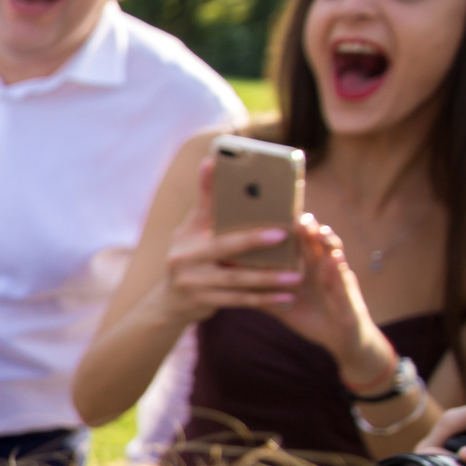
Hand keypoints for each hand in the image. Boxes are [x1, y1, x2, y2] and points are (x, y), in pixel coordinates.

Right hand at [154, 156, 301, 324]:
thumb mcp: (192, 234)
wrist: (168, 302)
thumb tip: (212, 163)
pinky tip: (286, 298)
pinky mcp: (201, 302)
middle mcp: (185, 256)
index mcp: (187, 234)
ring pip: (237, 278)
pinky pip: (239, 299)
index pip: (201, 208)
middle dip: (253, 240)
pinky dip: (264, 299)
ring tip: (296, 276)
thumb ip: (207, 207)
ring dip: (268, 278)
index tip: (216, 163)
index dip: (208, 187)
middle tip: (283, 235)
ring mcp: (191, 281)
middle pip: (225, 246)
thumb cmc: (191, 259)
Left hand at [263, 216, 397, 389]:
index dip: (289, 228)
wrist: (339, 338)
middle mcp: (322, 268)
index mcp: (305, 268)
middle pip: (315, 243)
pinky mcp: (347, 294)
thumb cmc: (309, 316)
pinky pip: (343, 280)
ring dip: (327, 241)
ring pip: (333, 254)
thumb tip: (232, 284)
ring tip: (317, 229)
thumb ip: (261, 292)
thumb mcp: (283, 304)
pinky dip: (339, 269)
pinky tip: (335, 259)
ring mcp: (336, 278)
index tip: (274, 212)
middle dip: (307, 228)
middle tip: (297, 213)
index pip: (297, 243)